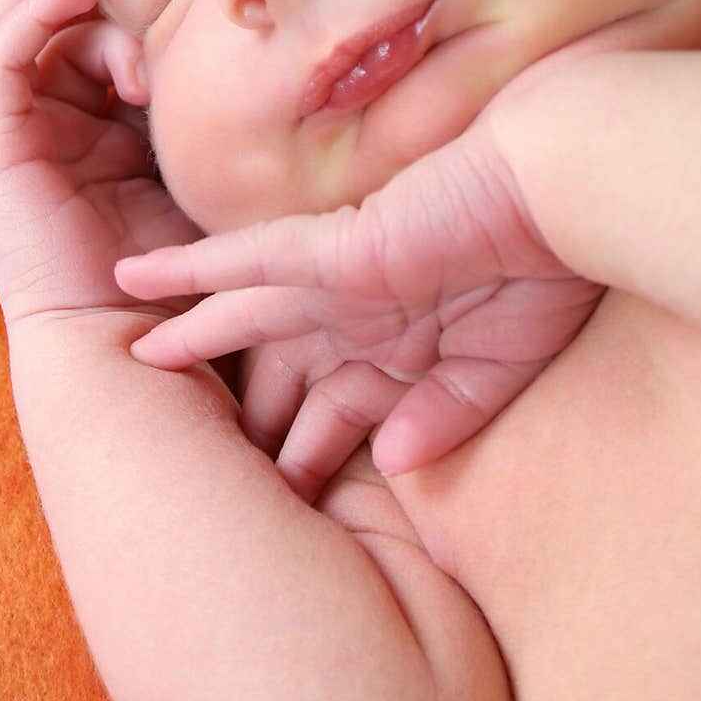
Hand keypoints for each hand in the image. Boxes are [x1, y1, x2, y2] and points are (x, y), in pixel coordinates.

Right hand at [0, 0, 202, 326]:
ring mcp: (14, 141)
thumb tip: (251, 64)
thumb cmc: (178, 274)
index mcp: (91, 141)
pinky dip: (31, 15)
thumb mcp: (198, 178)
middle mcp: (46, 134)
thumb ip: (201, 126)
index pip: (85, 52)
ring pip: (13, 35)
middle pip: (46, 33)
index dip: (114, 12)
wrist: (132, 342)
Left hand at [114, 111, 601, 482]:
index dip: (311, 457)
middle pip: (283, 376)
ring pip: (245, 320)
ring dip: (190, 341)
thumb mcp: (499, 366)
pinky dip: (190, 269)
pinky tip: (134, 276)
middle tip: (194, 468)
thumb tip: (395, 464)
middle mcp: (360, 316)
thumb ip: (448, 414)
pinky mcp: (331, 249)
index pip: (340, 415)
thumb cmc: (546, 271)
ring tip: (135, 363)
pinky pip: (242, 260)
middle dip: (246, 421)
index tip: (284, 504)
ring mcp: (340, 282)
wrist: (565, 196)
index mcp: (401, 348)